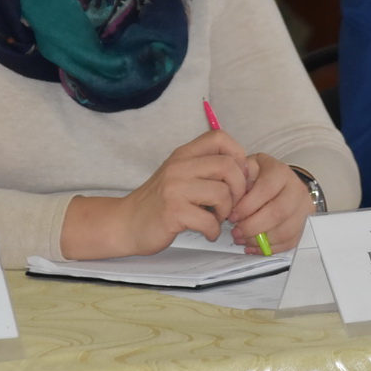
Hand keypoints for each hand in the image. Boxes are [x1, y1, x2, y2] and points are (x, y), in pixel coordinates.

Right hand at [60, 130, 248, 258]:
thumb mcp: (179, 174)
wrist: (125, 223)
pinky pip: (209, 221)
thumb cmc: (158, 202)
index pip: (220, 137)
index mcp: (183, 154)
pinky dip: (214, 231)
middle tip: (231, 204)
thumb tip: (245, 171)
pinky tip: (207, 232)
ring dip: (226, 212)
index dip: (237, 155)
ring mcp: (175, 189)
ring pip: (222, 193)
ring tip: (216, 219)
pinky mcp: (173, 212)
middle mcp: (179, 167)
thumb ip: (205, 168)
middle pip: (228, 166)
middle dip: (239, 189)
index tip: (236, 177)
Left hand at [228, 154, 313, 253]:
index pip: (265, 190)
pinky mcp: (304, 224)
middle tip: (236, 232)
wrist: (283, 181)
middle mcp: (296, 189)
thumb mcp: (249, 167)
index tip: (232, 216)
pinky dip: (271, 248)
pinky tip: (255, 246)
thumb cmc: (261, 175)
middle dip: (253, 227)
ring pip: (285, 231)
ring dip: (261, 240)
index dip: (247, 207)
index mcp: (281, 172)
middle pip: (278, 213)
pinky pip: (290, 242)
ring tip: (243, 240)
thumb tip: (231, 188)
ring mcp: (303, 208)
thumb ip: (239, 175)